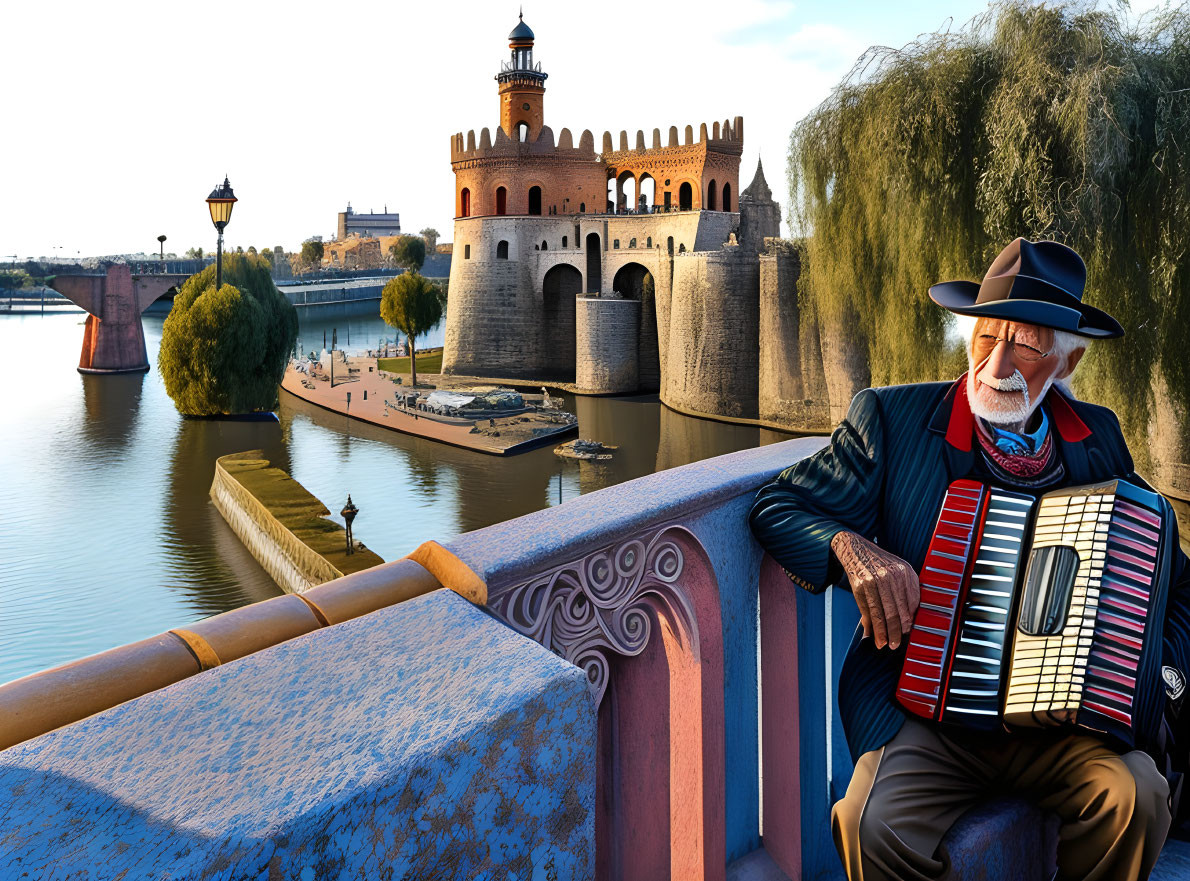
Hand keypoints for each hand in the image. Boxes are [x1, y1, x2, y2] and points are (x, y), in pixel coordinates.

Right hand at [830, 531, 919, 649]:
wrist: (855, 548)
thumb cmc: (879, 562)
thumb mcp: (898, 570)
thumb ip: (906, 591)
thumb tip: (909, 619)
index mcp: (905, 571)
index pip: (912, 604)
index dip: (910, 622)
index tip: (909, 634)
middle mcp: (890, 575)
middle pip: (897, 611)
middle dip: (898, 632)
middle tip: (897, 644)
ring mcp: (874, 580)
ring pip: (881, 614)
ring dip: (883, 633)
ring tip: (884, 644)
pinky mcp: (860, 586)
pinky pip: (867, 610)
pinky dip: (869, 625)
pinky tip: (871, 634)